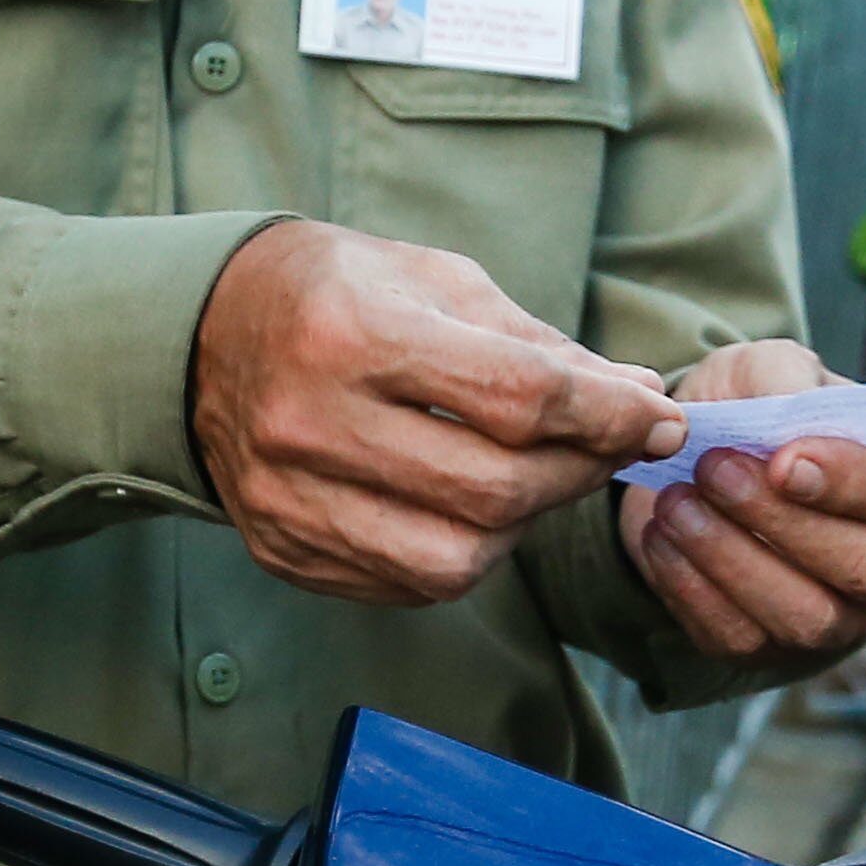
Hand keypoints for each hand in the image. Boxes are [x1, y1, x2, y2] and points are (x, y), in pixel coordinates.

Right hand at [194, 222, 677, 604]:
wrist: (204, 337)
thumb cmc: (338, 294)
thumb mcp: (437, 282)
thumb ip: (540, 346)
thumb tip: (642, 400)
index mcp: (353, 333)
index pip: (518, 396)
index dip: (609, 416)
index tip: (662, 420)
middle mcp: (312, 423)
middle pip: (494, 488)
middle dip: (578, 473)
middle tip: (608, 450)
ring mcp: (290, 499)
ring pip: (455, 559)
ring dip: (523, 526)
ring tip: (533, 480)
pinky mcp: (285, 550)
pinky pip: (406, 584)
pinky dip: (462, 551)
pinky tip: (468, 507)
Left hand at [618, 341, 865, 663]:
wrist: (702, 455)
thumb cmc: (762, 408)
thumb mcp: (774, 369)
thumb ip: (787, 382)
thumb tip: (786, 420)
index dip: (855, 483)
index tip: (784, 459)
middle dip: (782, 520)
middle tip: (714, 467)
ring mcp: (845, 618)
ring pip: (807, 616)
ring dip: (732, 557)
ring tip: (677, 502)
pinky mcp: (778, 649)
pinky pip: (742, 637)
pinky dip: (692, 589)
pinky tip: (662, 537)